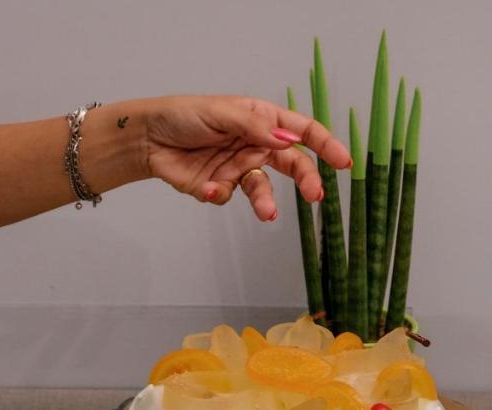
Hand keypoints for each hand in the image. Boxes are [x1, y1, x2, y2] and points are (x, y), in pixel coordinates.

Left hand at [134, 95, 351, 220]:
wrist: (147, 139)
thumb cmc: (184, 116)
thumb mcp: (222, 113)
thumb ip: (255, 127)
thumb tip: (288, 140)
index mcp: (262, 120)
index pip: (302, 132)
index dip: (325, 145)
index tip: (343, 162)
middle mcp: (256, 144)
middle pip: (292, 165)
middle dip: (306, 180)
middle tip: (315, 196)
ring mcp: (239, 168)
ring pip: (263, 189)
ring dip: (265, 202)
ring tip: (267, 214)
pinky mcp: (221, 187)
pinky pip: (229, 196)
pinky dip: (218, 193)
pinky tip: (204, 187)